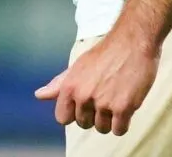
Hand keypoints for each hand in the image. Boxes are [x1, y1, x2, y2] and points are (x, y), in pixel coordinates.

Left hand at [34, 29, 159, 135]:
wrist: (133, 41)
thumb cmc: (106, 52)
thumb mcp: (78, 66)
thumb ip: (59, 84)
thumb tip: (39, 95)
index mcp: (70, 86)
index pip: (63, 118)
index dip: (75, 112)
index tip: (86, 103)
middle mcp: (83, 96)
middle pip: (84, 124)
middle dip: (94, 114)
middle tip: (106, 94)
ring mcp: (103, 103)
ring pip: (102, 128)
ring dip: (110, 119)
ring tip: (117, 97)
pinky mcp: (123, 107)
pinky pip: (118, 130)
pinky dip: (123, 122)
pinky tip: (126, 106)